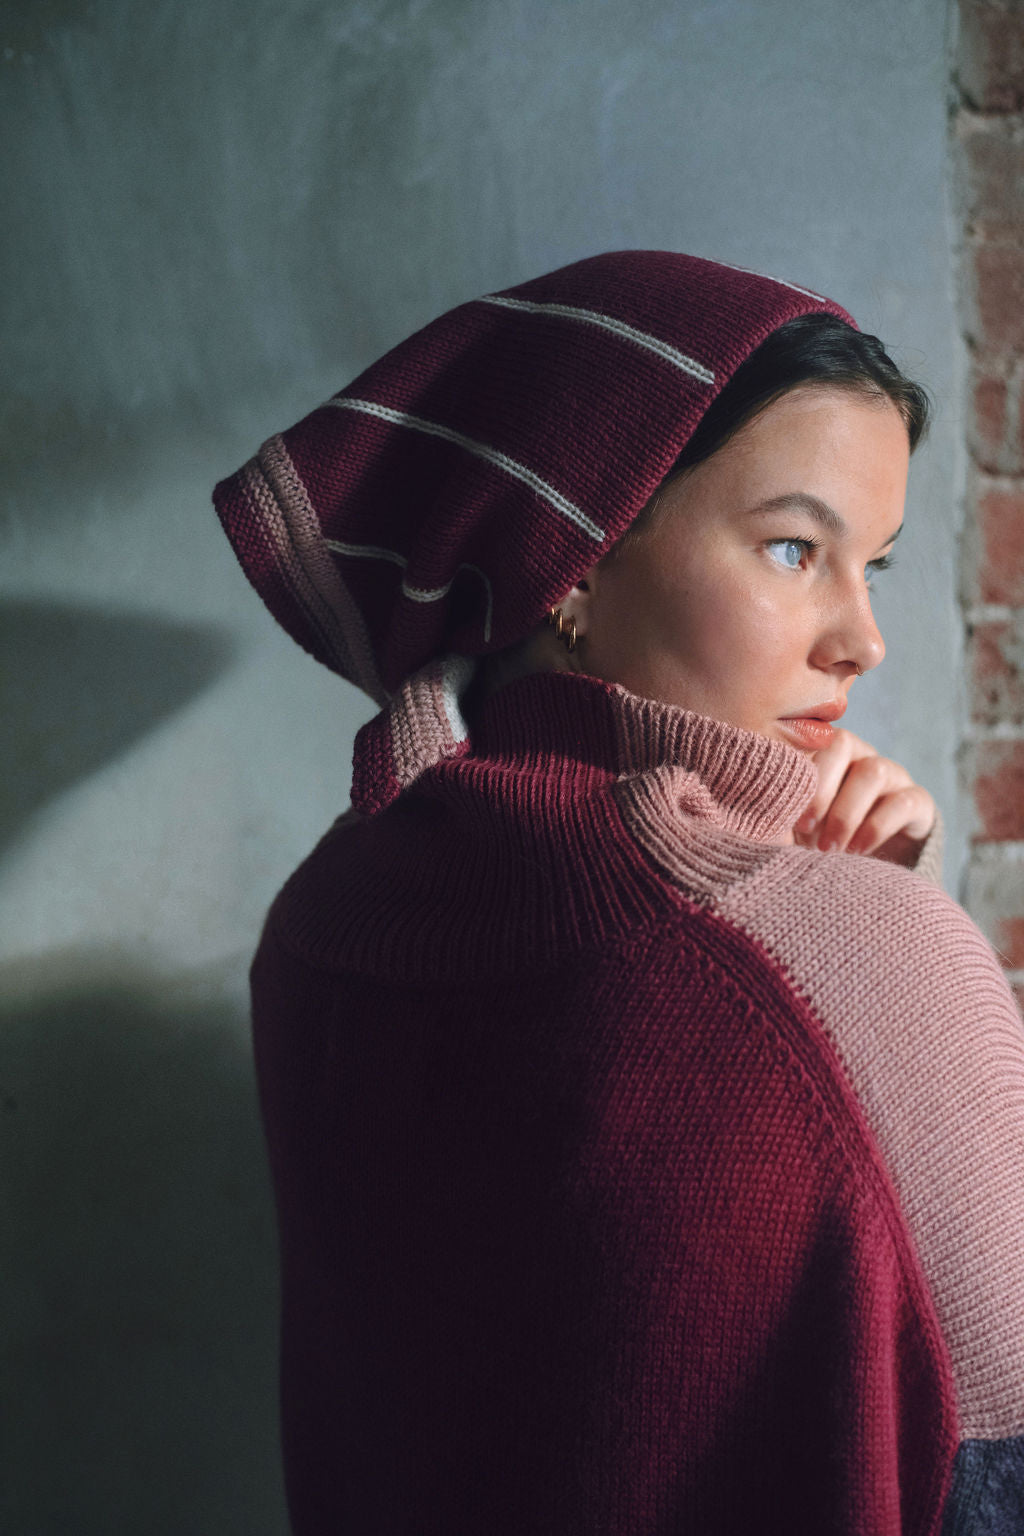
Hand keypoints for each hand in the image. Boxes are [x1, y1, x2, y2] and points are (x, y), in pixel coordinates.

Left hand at [792, 727, 936, 866]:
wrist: (869, 865)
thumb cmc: (820, 837)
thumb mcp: (799, 824)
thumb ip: (782, 810)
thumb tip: (756, 815)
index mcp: (828, 753)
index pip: (816, 738)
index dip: (804, 773)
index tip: (792, 817)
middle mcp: (861, 756)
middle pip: (844, 744)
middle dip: (822, 791)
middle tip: (808, 832)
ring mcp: (893, 775)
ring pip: (873, 771)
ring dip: (847, 813)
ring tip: (830, 848)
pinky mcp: (918, 801)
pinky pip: (903, 802)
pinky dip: (876, 828)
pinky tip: (858, 850)